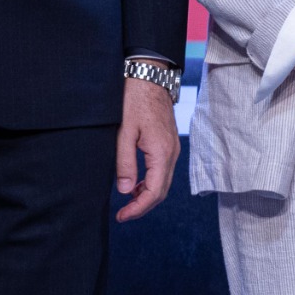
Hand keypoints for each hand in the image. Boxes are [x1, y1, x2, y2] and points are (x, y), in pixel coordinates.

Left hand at [116, 70, 180, 221]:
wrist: (150, 78)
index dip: (138, 208)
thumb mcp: (124, 132)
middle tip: (123, 214)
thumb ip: (125, 162)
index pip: (154, 192)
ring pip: (164, 182)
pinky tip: (137, 183)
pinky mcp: (169, 145)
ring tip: (127, 201)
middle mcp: (172, 154)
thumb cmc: (135, 102)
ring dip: (147, 195)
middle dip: (143, 206)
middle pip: (162, 192)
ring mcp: (173, 149)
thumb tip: (126, 191)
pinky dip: (151, 183)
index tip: (121, 216)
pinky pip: (163, 171)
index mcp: (162, 153)